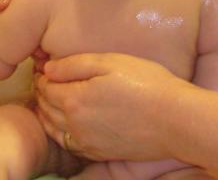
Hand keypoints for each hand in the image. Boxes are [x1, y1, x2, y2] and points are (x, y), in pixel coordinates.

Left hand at [35, 53, 193, 161]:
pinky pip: (69, 145)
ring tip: (47, 101)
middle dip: (41, 93)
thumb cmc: (146, 84)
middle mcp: (75, 124)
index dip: (42, 76)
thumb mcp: (109, 62)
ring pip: (53, 129)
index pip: (46, 87)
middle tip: (43, 82)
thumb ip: (74, 65)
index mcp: (74, 99)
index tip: (43, 68)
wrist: (176, 119)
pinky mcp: (100, 153)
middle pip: (46, 108)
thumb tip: (48, 69)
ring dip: (46, 113)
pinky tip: (64, 125)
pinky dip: (59, 133)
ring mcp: (87, 142)